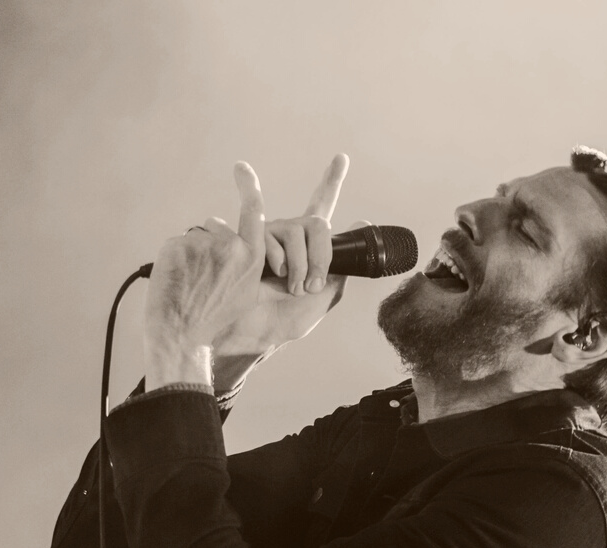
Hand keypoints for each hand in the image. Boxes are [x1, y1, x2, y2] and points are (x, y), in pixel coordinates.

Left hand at [140, 161, 269, 387]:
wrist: (182, 333)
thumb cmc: (214, 320)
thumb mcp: (247, 295)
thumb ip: (250, 267)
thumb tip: (243, 250)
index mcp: (252, 258)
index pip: (252, 211)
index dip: (247, 186)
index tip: (241, 167)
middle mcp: (231, 246)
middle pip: (216, 231)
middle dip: (207, 249)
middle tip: (200, 281)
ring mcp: (203, 245)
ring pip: (193, 242)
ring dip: (188, 258)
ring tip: (188, 286)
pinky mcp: (178, 245)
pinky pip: (174, 245)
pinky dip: (172, 260)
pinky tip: (175, 281)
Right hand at [211, 154, 357, 364]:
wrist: (254, 331)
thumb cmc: (287, 318)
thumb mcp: (324, 295)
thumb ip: (343, 265)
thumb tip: (362, 223)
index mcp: (308, 244)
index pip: (322, 207)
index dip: (331, 181)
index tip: (341, 158)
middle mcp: (287, 233)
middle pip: (315, 223)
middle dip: (319, 255)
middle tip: (311, 283)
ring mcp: (265, 233)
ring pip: (293, 231)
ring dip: (296, 264)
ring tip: (285, 284)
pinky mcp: (244, 238)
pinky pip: (264, 234)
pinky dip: (273, 257)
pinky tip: (264, 273)